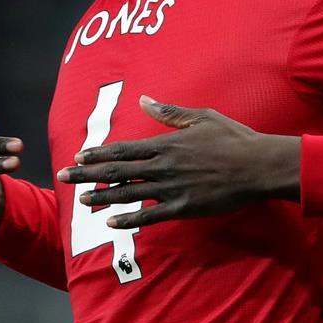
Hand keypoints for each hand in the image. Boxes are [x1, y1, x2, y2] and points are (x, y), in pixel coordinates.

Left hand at [56, 96, 300, 228]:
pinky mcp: (184, 208)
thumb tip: (144, 100)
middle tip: (64, 176)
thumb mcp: (201, 117)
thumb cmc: (233, 138)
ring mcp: (173, 188)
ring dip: (103, 197)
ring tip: (81, 200)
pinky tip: (112, 222)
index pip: (125, 149)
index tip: (79, 154)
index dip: (100, 153)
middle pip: (119, 171)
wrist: (258, 165)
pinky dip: (130, 219)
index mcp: (167, 143)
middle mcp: (164, 166)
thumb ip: (170, 112)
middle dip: (89, 174)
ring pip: (130, 194)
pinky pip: (152, 216)